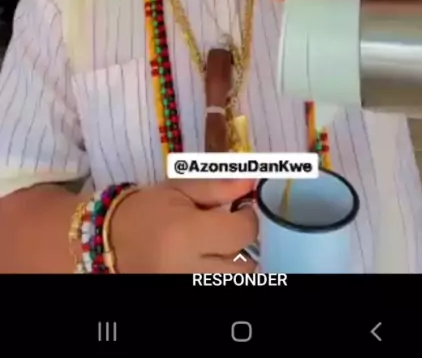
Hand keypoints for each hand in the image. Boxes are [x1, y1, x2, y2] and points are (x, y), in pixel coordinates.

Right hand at [111, 178, 257, 273]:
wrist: (111, 239)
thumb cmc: (146, 208)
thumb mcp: (180, 190)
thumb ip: (219, 188)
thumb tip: (252, 182)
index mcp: (188, 233)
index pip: (242, 233)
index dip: (247, 218)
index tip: (240, 209)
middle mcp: (189, 268)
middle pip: (245, 266)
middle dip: (241, 245)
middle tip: (227, 230)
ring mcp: (185, 287)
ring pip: (233, 281)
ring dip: (233, 264)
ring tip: (215, 248)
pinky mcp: (184, 297)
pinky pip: (215, 287)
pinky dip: (217, 274)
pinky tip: (205, 261)